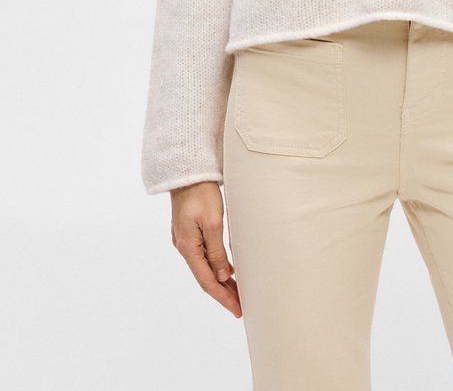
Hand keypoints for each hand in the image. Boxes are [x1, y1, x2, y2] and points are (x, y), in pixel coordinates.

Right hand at [170, 181, 241, 317]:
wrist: (187, 172)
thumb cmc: (201, 193)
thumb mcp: (213, 223)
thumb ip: (216, 252)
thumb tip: (221, 276)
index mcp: (188, 247)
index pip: (207, 281)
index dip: (223, 297)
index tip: (237, 310)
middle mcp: (184, 247)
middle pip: (205, 277)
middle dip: (223, 292)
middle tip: (240, 305)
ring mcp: (185, 239)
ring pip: (204, 267)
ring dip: (220, 280)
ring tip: (237, 291)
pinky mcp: (189, 231)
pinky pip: (203, 255)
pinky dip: (215, 266)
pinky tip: (227, 270)